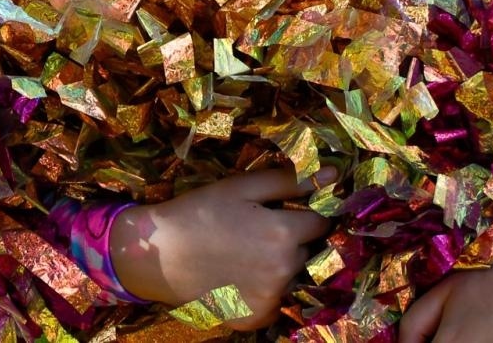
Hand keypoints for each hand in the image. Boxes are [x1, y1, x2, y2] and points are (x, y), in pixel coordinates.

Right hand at [109, 166, 333, 329]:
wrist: (158, 254)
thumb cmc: (199, 212)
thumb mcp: (241, 187)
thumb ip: (290, 180)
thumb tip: (335, 173)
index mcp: (284, 234)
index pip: (321, 221)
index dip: (304, 212)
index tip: (283, 209)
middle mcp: (284, 270)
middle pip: (307, 250)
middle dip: (291, 239)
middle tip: (255, 230)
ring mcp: (271, 298)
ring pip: (292, 275)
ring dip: (279, 265)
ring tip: (245, 254)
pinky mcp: (257, 318)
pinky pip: (276, 301)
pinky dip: (265, 290)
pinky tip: (239, 276)